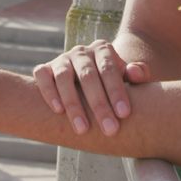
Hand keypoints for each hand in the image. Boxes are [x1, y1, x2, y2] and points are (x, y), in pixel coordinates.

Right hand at [32, 39, 152, 135]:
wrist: (85, 80)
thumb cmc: (112, 84)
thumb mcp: (127, 79)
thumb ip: (137, 74)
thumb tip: (137, 73)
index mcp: (103, 50)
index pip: (110, 69)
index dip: (117, 91)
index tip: (124, 114)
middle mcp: (80, 52)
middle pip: (88, 76)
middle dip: (99, 104)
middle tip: (109, 130)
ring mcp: (61, 60)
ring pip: (64, 77)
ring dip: (73, 104)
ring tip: (82, 129)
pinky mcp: (44, 69)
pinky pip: (42, 77)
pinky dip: (48, 92)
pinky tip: (58, 111)